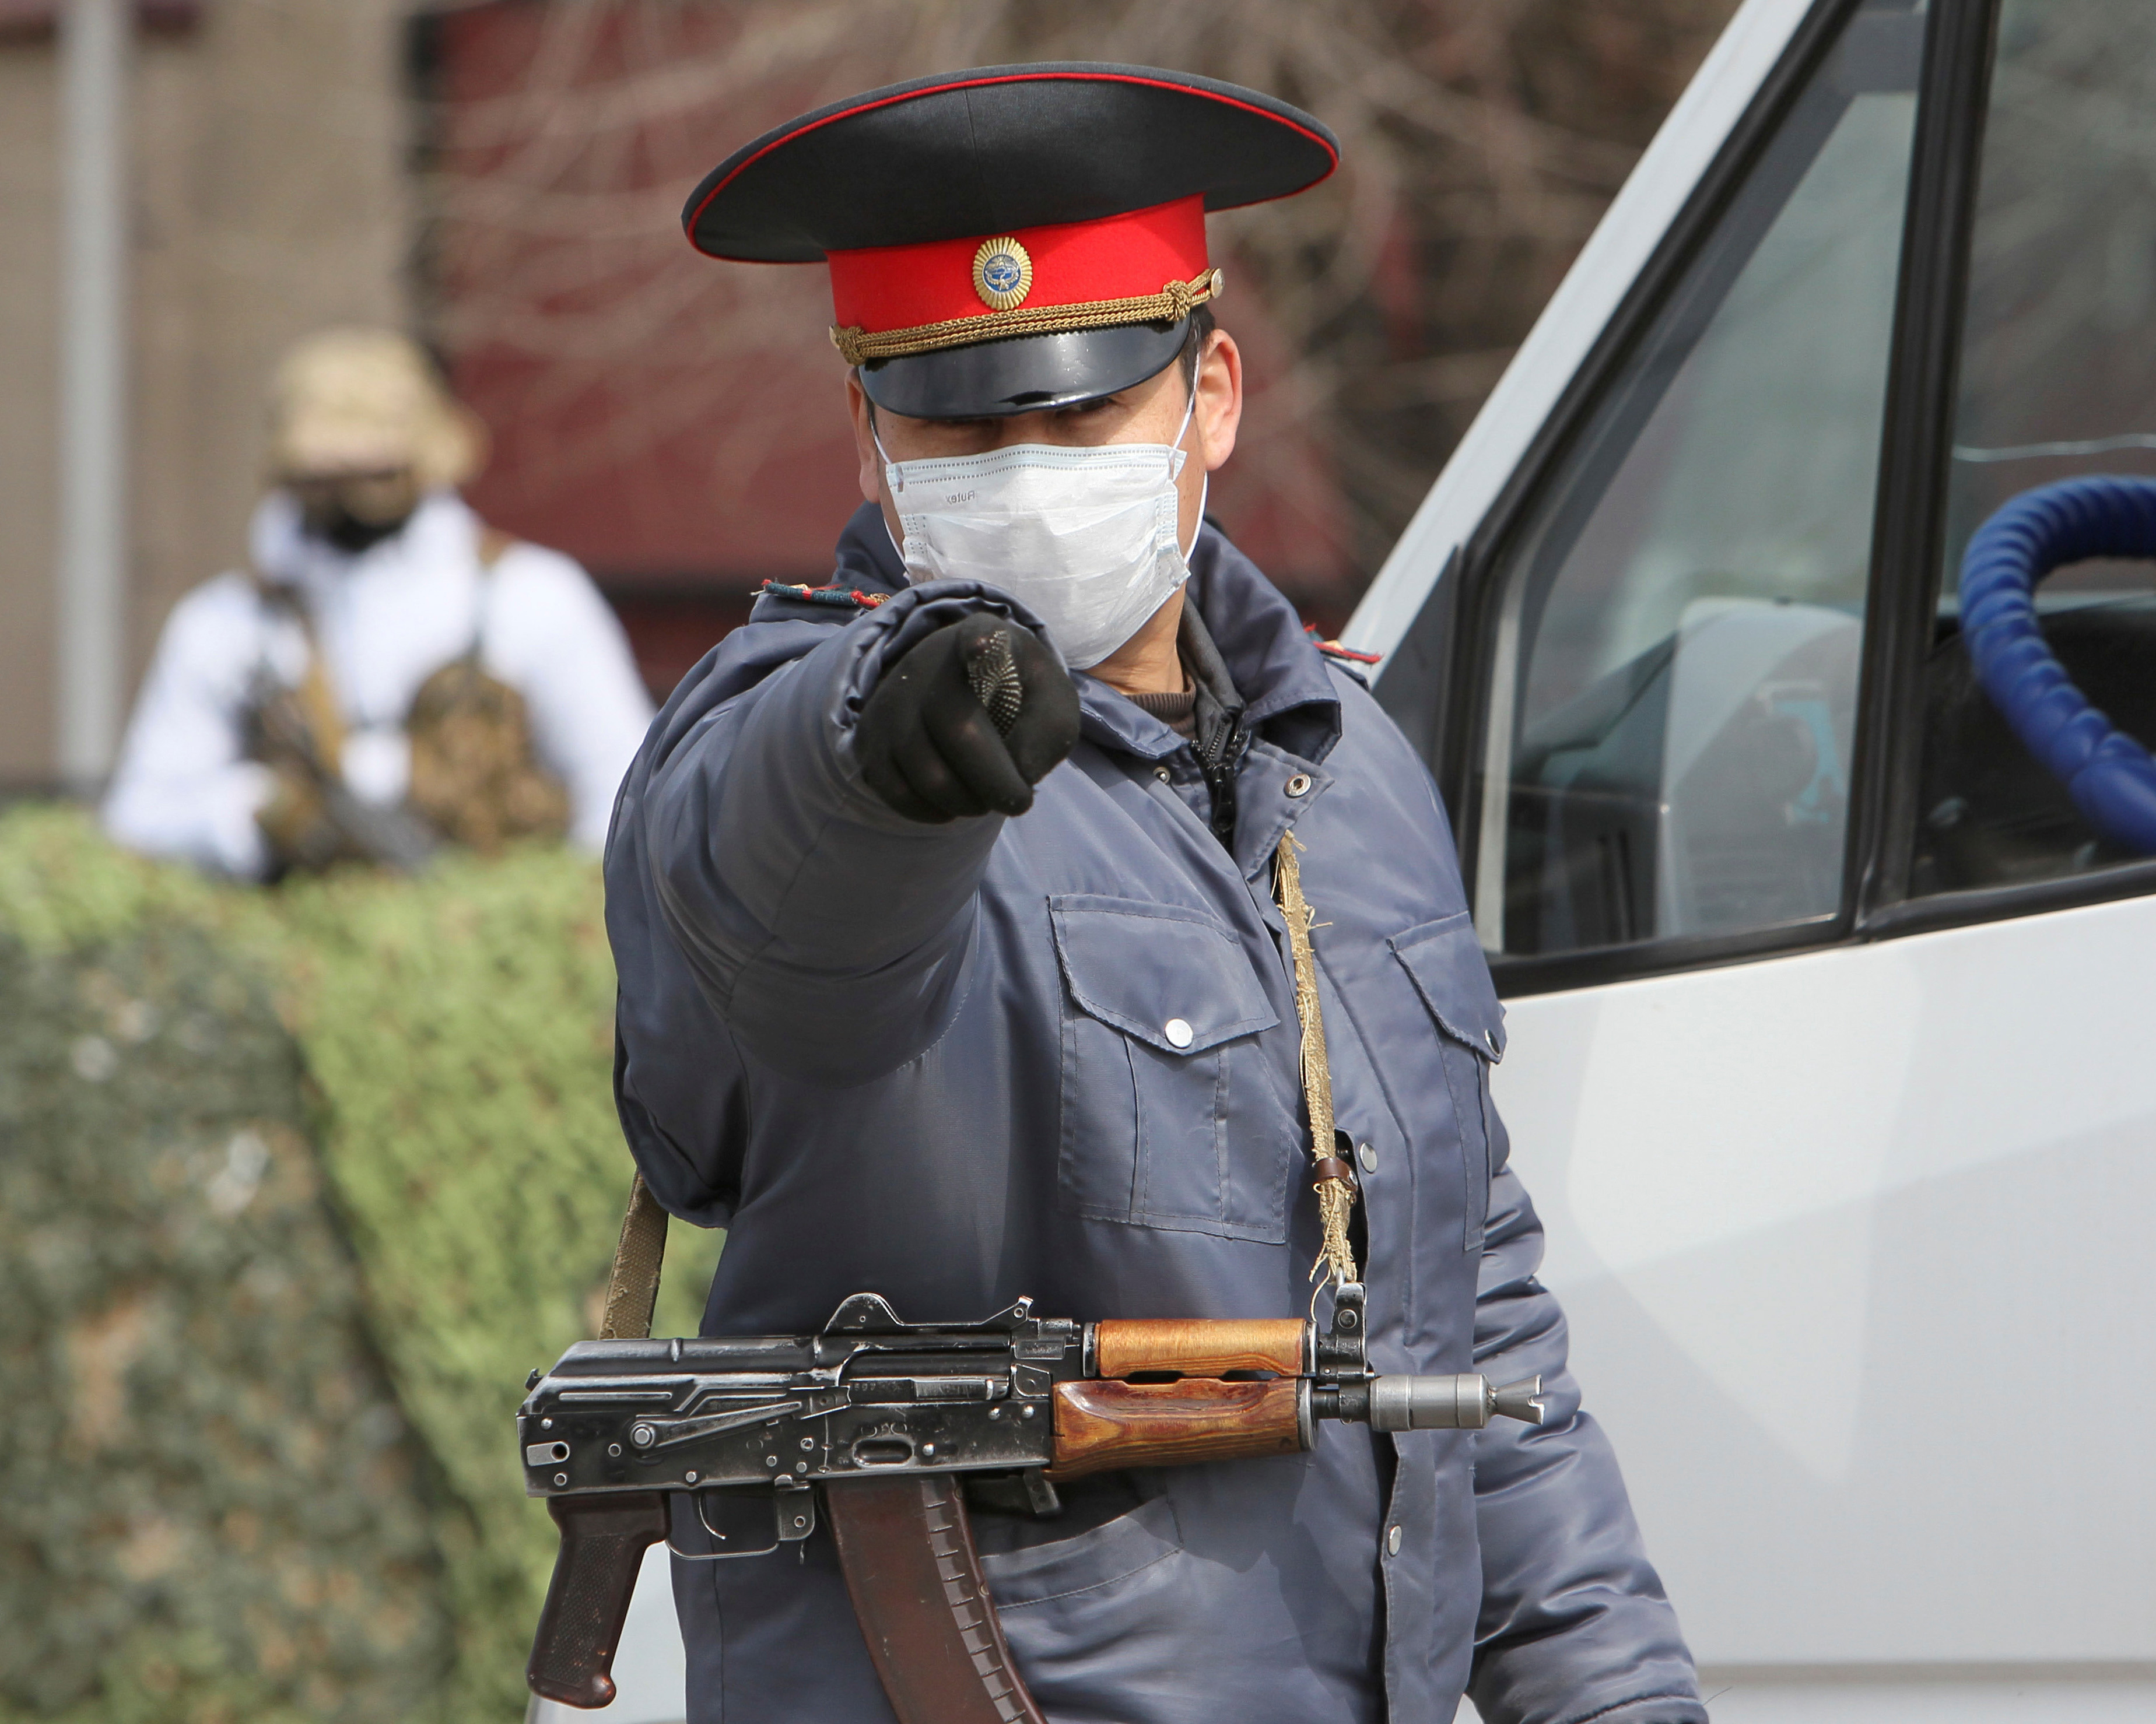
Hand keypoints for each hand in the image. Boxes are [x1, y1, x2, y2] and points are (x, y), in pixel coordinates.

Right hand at [855, 612, 1079, 821]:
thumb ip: (1050, 730)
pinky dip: (930, 811)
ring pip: (925, 771)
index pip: (978, 636)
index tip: (982, 646)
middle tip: (1019, 802)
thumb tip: (1020, 772)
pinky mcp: (871, 737)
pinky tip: (952, 804)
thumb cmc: (1016, 697)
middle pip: (958, 730)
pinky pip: (897, 791)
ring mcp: (891, 700)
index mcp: (982, 639)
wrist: (964, 698)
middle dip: (994, 781)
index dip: (981, 643)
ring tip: (985, 798)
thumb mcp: (1050, 703)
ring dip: (965, 802)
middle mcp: (926, 662)